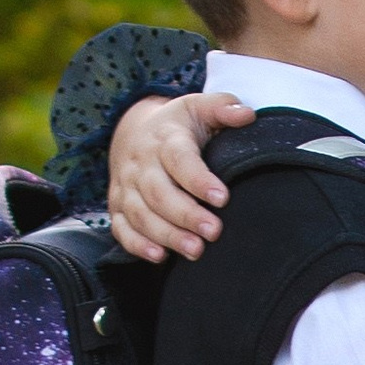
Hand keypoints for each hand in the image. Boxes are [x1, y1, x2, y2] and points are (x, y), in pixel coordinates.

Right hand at [106, 88, 255, 261]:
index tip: (223, 198)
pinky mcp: (118, 206)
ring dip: (167, 235)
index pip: (179, 160)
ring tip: (195, 251)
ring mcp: (126, 187)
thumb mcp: (198, 107)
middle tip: (214, 232)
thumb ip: (223, 108)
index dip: (198, 180)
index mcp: (164, 139)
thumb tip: (246, 114)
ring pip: (140, 215)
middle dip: (186, 215)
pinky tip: (159, 257)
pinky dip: (137, 245)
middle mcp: (141, 164)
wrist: (133, 131)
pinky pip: (121, 228)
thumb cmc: (177, 125)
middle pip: (158, 193)